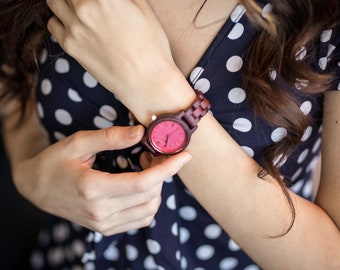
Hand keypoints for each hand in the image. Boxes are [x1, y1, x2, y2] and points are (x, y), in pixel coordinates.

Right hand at [13, 125, 191, 235]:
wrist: (36, 189)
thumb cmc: (55, 162)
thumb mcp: (79, 142)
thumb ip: (111, 137)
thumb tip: (142, 132)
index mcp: (93, 188)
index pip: (143, 183)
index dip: (168, 168)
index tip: (184, 156)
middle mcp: (100, 211)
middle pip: (150, 195)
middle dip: (162, 173)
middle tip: (153, 153)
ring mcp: (103, 224)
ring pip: (149, 210)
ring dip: (157, 188)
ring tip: (146, 168)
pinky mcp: (105, 228)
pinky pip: (140, 219)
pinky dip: (149, 202)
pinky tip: (141, 186)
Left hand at [46, 0, 195, 124]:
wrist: (146, 82)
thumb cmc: (152, 46)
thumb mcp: (144, 9)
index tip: (97, 1)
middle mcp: (84, 6)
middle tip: (89, 4)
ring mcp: (74, 27)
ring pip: (54, 1)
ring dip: (66, 1)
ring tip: (78, 8)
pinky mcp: (70, 46)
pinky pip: (52, 23)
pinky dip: (60, 20)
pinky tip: (74, 24)